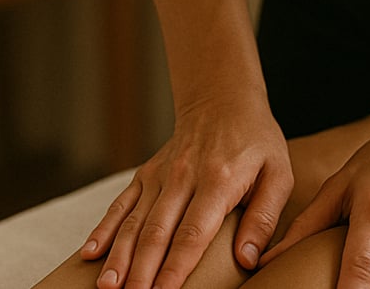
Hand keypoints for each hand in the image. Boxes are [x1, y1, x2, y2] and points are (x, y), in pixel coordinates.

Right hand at [81, 92, 292, 288]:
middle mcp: (183, 177)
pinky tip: (91, 254)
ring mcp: (161, 174)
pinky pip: (122, 203)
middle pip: (157, 232)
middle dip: (142, 271)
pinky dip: (104, 229)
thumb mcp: (278, 174)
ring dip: (119, 256)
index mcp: (218, 181)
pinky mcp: (147, 172)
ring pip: (134, 221)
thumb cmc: (257, 141)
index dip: (177, 267)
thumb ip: (264, 217)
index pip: (193, 233)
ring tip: (108, 288)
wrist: (223, 100)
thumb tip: (246, 259)